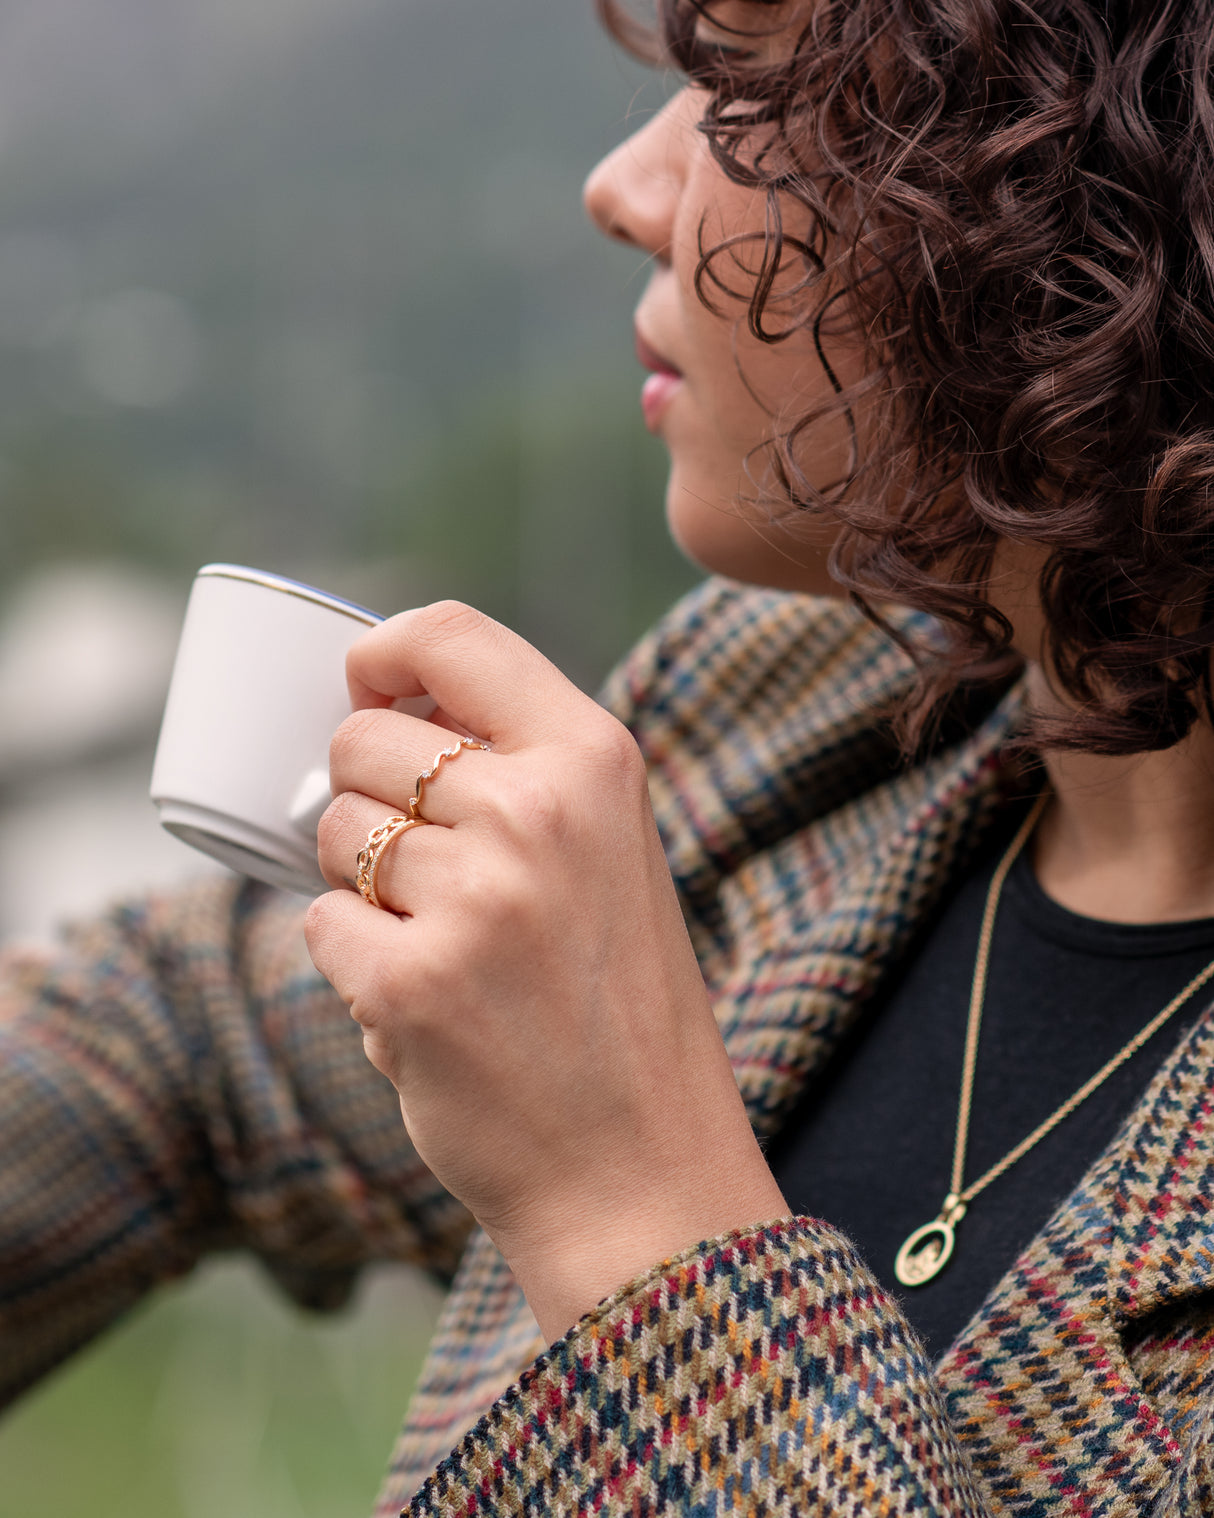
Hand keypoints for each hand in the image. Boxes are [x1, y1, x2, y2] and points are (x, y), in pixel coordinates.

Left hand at [305, 602, 786, 1340]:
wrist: (641, 1164)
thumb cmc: (612, 1001)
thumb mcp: (606, 849)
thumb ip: (514, 769)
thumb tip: (372, 714)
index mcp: (594, 759)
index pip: (451, 634)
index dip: (381, 654)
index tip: (365, 690)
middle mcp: (538, 809)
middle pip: (365, 739)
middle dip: (366, 797)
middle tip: (427, 873)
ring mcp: (475, 895)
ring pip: (331, 830)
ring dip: (360, 885)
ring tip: (441, 943)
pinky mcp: (411, 981)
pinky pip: (318, 924)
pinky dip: (354, 962)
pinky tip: (425, 1003)